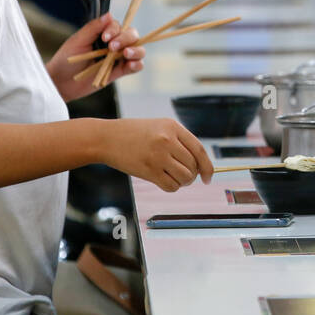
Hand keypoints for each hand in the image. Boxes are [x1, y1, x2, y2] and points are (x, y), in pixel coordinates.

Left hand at [48, 13, 143, 100]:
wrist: (62, 81)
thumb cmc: (67, 59)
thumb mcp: (78, 40)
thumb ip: (94, 27)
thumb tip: (109, 14)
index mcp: (104, 33)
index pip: (118, 26)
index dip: (114, 30)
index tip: (104, 38)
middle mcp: (114, 43)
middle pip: (132, 36)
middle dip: (125, 39)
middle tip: (112, 47)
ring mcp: (118, 57)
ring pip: (138, 49)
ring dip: (136, 50)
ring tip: (126, 53)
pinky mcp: (120, 71)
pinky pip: (136, 66)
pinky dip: (137, 64)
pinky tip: (131, 64)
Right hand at [97, 117, 211, 191]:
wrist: (106, 138)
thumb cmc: (134, 134)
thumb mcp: (159, 127)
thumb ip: (179, 141)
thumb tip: (199, 165)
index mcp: (172, 127)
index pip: (199, 150)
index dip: (208, 167)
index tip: (208, 177)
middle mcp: (167, 140)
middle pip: (193, 166)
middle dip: (192, 176)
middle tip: (184, 177)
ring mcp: (158, 156)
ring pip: (185, 178)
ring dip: (183, 182)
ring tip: (175, 178)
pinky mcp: (148, 170)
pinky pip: (171, 186)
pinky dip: (172, 187)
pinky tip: (165, 182)